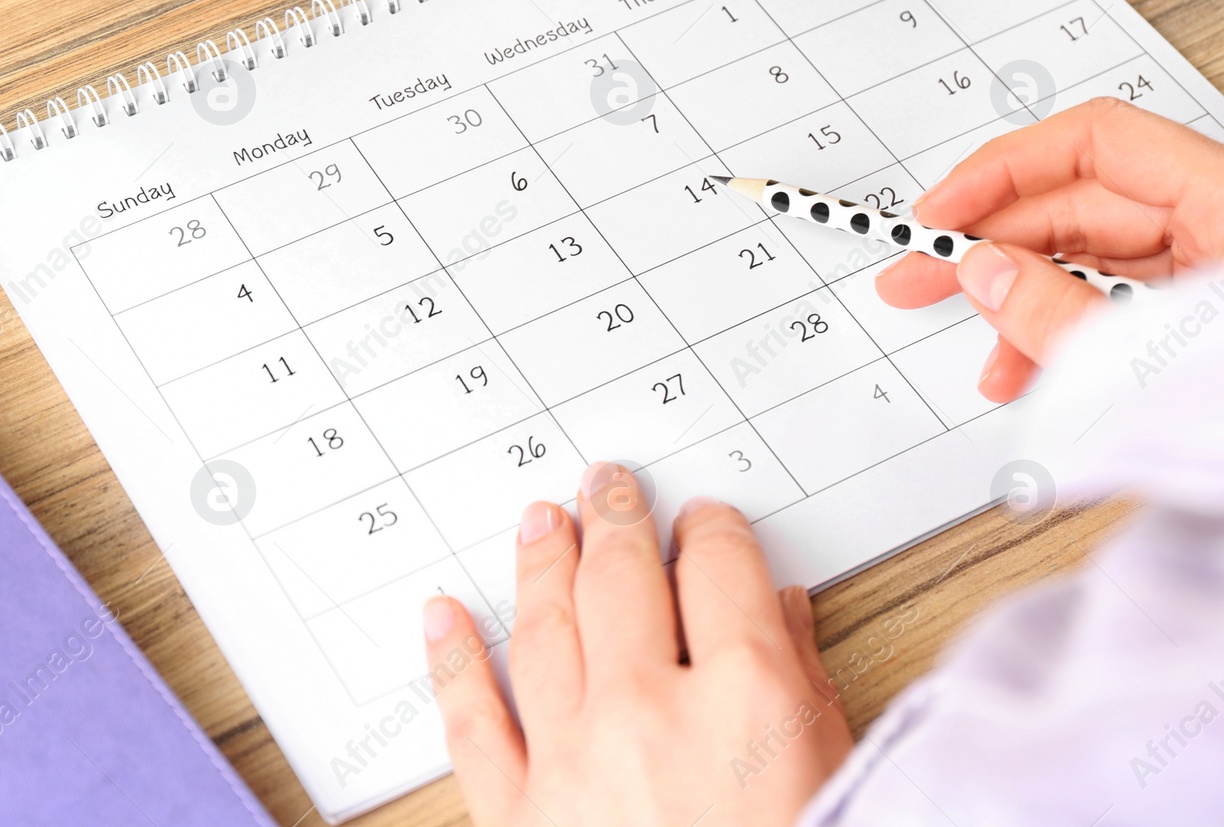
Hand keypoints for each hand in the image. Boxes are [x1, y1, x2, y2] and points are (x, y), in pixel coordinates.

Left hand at [423, 463, 851, 826]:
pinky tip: (443, 616)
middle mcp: (653, 713)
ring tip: (539, 520)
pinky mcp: (520, 817)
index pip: (721, 569)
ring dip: (541, 562)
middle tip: (606, 484)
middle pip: (625, 579)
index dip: (711, 531)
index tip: (703, 522)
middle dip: (617, 518)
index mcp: (749, 700)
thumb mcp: (834, 779)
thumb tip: (781, 612)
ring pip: (546, 628)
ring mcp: (576, 763)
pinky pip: (474, 720)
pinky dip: (453, 661)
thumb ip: (806, 686)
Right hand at [877, 98, 1223, 401]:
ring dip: (1028, 305)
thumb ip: (1061, 312)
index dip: (1004, 169)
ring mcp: (1217, 277)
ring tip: (986, 355)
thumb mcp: (1160, 356)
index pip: (1096, 143)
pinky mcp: (1208, 326)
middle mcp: (1223, 226)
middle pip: (1087, 206)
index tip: (942, 214)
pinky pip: (1124, 310)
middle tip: (921, 276)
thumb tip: (986, 274)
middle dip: (997, 245)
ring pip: (1100, 264)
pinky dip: (1070, 338)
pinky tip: (1034, 373)